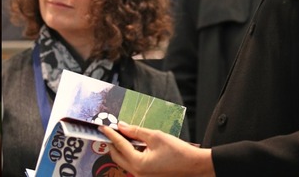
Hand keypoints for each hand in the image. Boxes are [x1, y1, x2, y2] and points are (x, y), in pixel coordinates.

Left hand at [99, 121, 214, 176]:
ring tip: (123, 134)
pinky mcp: (147, 175)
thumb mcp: (156, 137)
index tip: (103, 127)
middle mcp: (137, 173)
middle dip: (113, 142)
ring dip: (122, 148)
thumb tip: (123, 127)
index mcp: (138, 164)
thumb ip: (137, 131)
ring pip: (124, 161)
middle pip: (118, 156)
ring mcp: (142, 176)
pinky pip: (133, 164)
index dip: (111, 134)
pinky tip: (134, 143)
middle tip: (110, 130)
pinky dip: (130, 153)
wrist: (195, 166)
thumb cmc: (179, 152)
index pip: (120, 145)